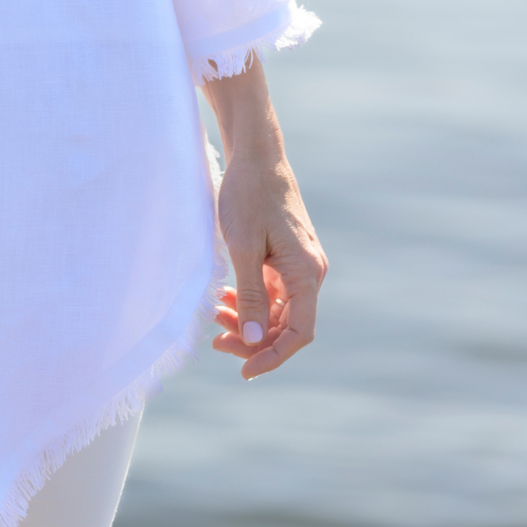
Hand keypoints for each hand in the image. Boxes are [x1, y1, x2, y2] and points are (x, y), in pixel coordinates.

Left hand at [203, 59, 326, 379]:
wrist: (255, 154)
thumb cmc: (247, 196)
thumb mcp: (244, 248)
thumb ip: (252, 296)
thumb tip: (254, 340)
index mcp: (306, 273)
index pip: (299, 333)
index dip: (272, 357)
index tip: (243, 371)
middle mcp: (310, 272)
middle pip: (288, 325)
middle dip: (254, 340)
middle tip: (216, 343)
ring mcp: (299, 264)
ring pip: (278, 310)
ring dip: (250, 321)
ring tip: (216, 319)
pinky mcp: (286, 256)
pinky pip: (273, 292)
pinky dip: (251, 302)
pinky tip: (226, 300)